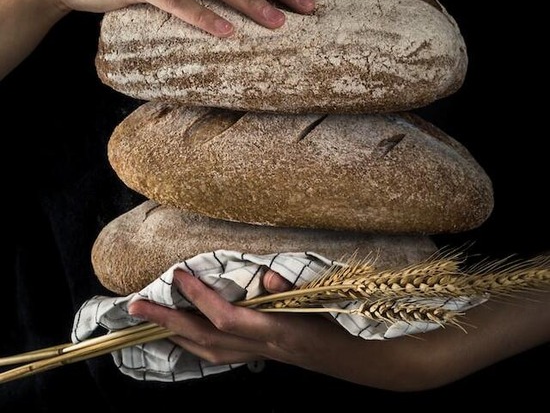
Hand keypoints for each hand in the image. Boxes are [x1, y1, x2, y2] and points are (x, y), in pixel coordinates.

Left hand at [128, 269, 345, 368]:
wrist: (339, 354)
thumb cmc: (328, 320)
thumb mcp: (314, 299)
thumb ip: (288, 287)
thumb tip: (264, 275)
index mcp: (271, 329)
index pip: (224, 315)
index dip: (198, 296)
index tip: (178, 274)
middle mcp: (255, 346)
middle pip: (202, 337)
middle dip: (166, 321)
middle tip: (135, 306)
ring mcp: (251, 354)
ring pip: (202, 351)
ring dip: (172, 335)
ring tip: (148, 321)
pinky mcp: (250, 356)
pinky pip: (211, 355)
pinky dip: (189, 345)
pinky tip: (178, 336)